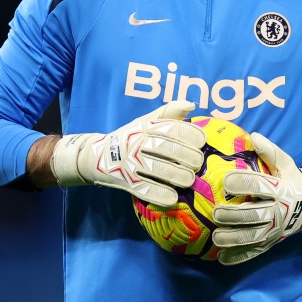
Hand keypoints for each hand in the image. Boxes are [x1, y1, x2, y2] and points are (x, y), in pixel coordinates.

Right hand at [50, 101, 205, 206]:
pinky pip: (145, 190)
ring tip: (189, 180)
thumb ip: (169, 112)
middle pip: (166, 148)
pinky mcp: (126, 182)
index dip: (189, 134)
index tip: (202, 141)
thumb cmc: (132, 137)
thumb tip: (191, 104)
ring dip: (177, 175)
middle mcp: (137, 142)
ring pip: (157, 169)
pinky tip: (173, 197)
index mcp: (146, 127)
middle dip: (187, 156)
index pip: (171, 128)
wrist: (99, 157)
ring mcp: (130, 163)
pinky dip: (160, 194)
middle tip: (198, 163)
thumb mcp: (147, 121)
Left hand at [212, 132, 301, 265]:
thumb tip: (253, 135)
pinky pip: (255, 252)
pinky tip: (222, 258)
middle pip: (254, 215)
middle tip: (216, 213)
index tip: (225, 182)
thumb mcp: (287, 164)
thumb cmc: (294, 182)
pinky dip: (238, 257)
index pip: (258, 186)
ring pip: (253, 237)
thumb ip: (270, 151)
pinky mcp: (272, 242)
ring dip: (233, 239)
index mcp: (280, 190)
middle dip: (233, 215)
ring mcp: (276, 230)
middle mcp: (278, 211)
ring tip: (215, 237)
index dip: (241, 183)